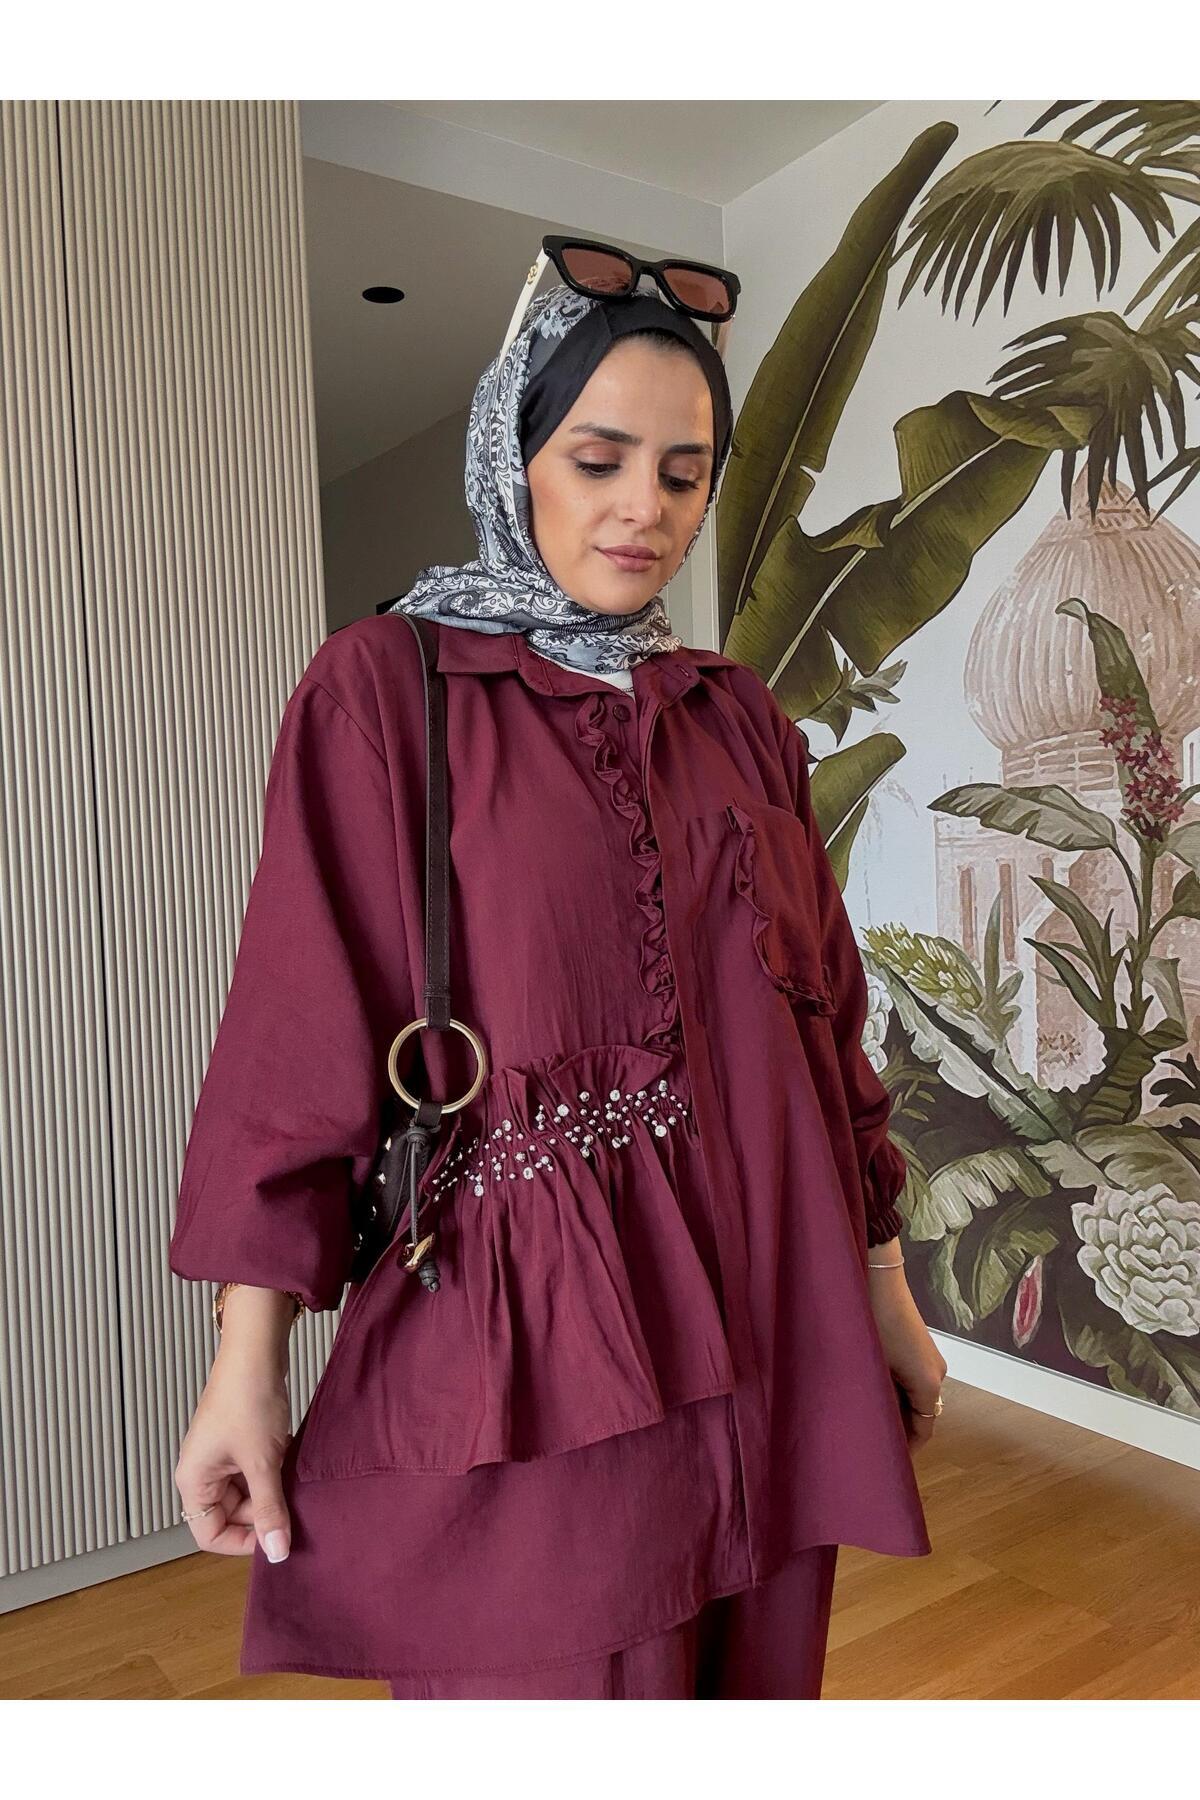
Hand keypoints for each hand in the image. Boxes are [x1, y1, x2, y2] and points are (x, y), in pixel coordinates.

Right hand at [174, 1351, 294, 1559]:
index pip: (209, 1534)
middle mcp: (203, 1471)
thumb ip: (270, 1509)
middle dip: (262, 1514)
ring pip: (247, 1493)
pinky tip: (289, 1461)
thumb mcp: (262, 1462)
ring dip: (271, 1491)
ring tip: (292, 1478)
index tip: (274, 1538)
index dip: (241, 1542)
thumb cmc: (248, 1399)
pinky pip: (256, 1472)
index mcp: (194, 1481)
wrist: (257, 1351)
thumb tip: (277, 1552)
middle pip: (231, 1515)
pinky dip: (274, 1472)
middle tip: (292, 1505)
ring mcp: (221, 1456)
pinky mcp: (240, 1442)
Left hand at [866, 1252, 947, 1456]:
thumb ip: (878, 1400)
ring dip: (896, 1407)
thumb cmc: (872, 1323)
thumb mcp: (872, 1367)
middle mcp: (937, 1373)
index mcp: (928, 1383)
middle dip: (899, 1428)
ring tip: (867, 1416)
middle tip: (871, 1439)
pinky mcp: (921, 1346)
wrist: (877, 1279)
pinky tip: (872, 1388)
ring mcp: (930, 1358)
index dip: (906, 1448)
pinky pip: (912, 1379)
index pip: (923, 1429)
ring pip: (915, 1396)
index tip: (886, 1461)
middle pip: (921, 1413)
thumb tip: (872, 1425)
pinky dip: (897, 1390)